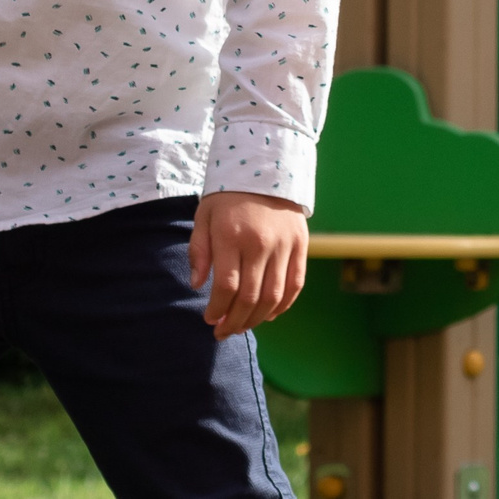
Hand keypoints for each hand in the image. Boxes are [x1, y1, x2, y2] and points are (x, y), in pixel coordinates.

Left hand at [189, 191, 308, 340]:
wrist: (267, 167)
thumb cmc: (228, 196)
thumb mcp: (204, 216)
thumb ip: (199, 250)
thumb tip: (197, 286)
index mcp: (232, 236)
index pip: (226, 286)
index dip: (217, 309)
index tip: (209, 319)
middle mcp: (260, 243)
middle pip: (250, 297)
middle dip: (234, 322)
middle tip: (223, 332)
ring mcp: (284, 245)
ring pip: (273, 297)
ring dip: (257, 319)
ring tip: (243, 326)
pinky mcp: (301, 245)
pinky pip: (295, 285)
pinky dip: (283, 306)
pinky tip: (268, 314)